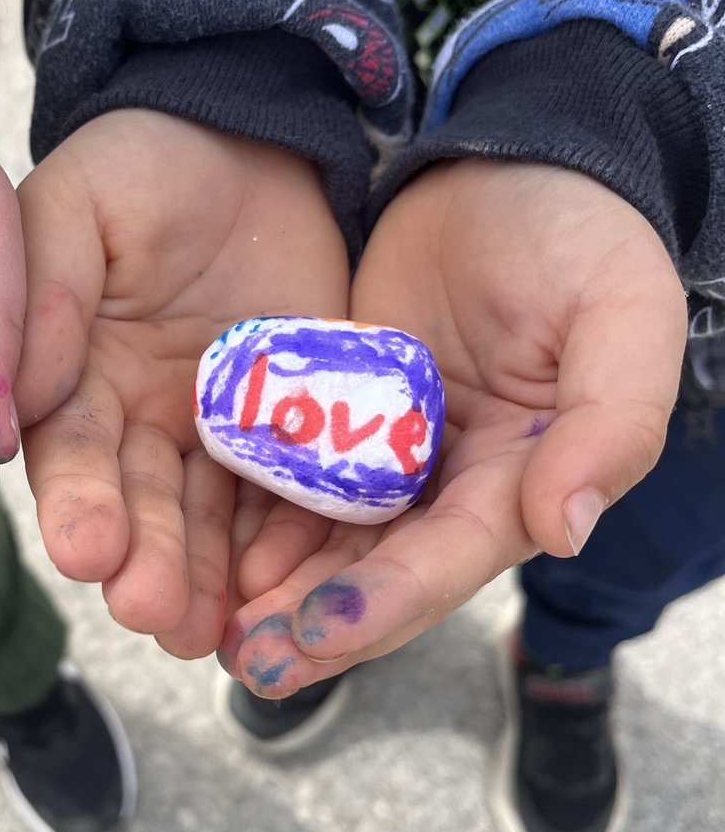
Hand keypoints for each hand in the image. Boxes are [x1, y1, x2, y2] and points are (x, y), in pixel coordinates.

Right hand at [15, 110, 349, 658]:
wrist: (251, 142)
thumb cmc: (146, 166)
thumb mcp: (77, 209)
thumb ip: (44, 294)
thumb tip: (10, 399)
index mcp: (76, 377)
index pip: (73, 451)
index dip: (80, 501)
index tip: (88, 552)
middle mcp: (139, 418)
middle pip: (142, 503)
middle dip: (147, 558)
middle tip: (154, 610)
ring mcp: (215, 430)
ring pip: (210, 517)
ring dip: (210, 576)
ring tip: (211, 632)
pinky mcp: (287, 426)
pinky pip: (288, 491)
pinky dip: (287, 541)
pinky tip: (285, 588)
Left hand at [220, 160, 686, 695]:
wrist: (504, 167)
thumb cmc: (577, 236)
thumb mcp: (621, 316)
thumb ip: (608, 423)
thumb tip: (563, 528)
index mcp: (522, 474)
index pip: (450, 556)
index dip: (386, 599)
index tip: (315, 632)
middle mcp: (452, 478)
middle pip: (379, 567)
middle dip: (316, 621)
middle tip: (247, 664)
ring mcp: (390, 445)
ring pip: (328, 533)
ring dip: (275, 584)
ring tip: (213, 626)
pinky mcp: (339, 405)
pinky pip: (293, 467)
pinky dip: (256, 508)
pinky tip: (210, 541)